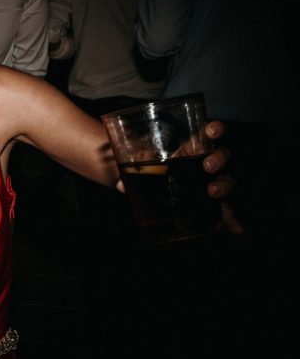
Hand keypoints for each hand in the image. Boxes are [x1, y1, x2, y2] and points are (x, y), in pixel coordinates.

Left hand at [113, 119, 241, 234]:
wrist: (141, 177)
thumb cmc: (143, 162)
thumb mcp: (134, 162)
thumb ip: (128, 170)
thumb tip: (121, 185)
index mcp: (190, 144)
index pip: (209, 132)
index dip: (215, 129)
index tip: (211, 130)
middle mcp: (203, 159)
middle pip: (221, 155)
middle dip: (218, 158)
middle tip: (206, 166)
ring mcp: (207, 180)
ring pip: (225, 179)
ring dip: (224, 185)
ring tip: (213, 192)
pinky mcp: (208, 200)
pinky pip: (223, 209)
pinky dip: (231, 219)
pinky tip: (236, 229)